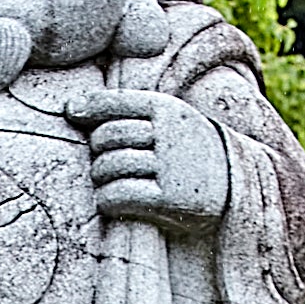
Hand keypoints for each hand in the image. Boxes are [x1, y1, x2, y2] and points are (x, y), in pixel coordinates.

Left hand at [66, 89, 228, 231]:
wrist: (234, 186)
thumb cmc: (185, 150)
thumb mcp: (167, 119)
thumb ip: (126, 109)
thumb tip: (70, 106)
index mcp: (169, 109)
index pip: (115, 103)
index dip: (87, 107)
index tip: (70, 112)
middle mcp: (170, 135)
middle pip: (106, 137)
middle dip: (96, 149)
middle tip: (104, 159)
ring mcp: (171, 168)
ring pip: (109, 166)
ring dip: (100, 176)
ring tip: (107, 180)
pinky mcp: (169, 200)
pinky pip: (118, 195)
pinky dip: (106, 198)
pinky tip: (110, 200)